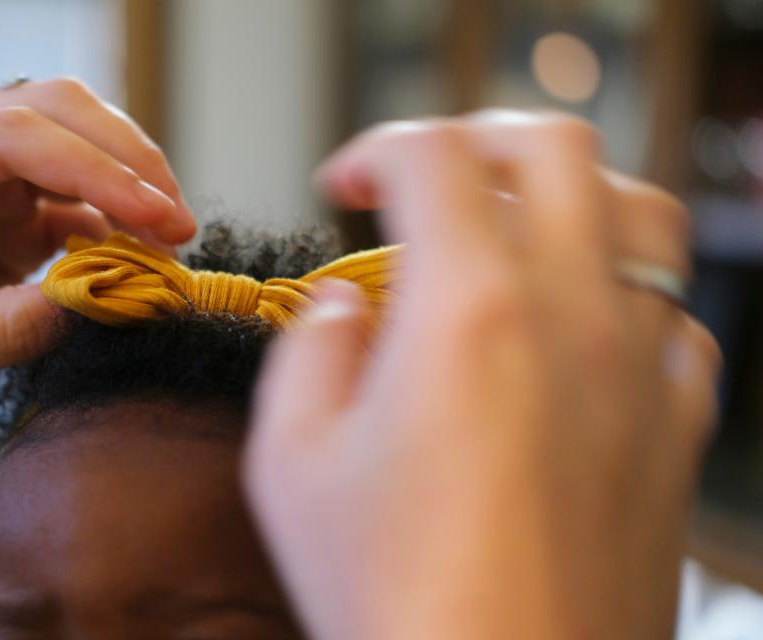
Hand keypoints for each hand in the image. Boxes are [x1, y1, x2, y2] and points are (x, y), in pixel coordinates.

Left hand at [0, 77, 195, 422]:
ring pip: (74, 140)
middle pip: (52, 110)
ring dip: (129, 181)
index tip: (155, 216)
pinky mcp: (5, 208)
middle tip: (177, 222)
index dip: (93, 168)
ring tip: (172, 237)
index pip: (10, 134)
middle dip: (124, 158)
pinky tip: (141, 256)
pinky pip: (76, 196)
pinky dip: (117, 221)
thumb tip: (99, 304)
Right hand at [245, 112, 720, 639]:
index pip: (432, 157)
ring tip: (518, 225)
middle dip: (479, 139)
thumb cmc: (396, 596)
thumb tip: (344, 307)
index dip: (377, 149)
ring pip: (641, 212)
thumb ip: (311, 349)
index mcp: (469, 310)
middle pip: (553, 149)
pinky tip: (579, 328)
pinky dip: (624, 290)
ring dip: (571, 194)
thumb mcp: (291, 461)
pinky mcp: (676, 426)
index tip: (349, 184)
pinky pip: (674, 314)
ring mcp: (641, 367)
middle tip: (433, 175)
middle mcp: (574, 315)